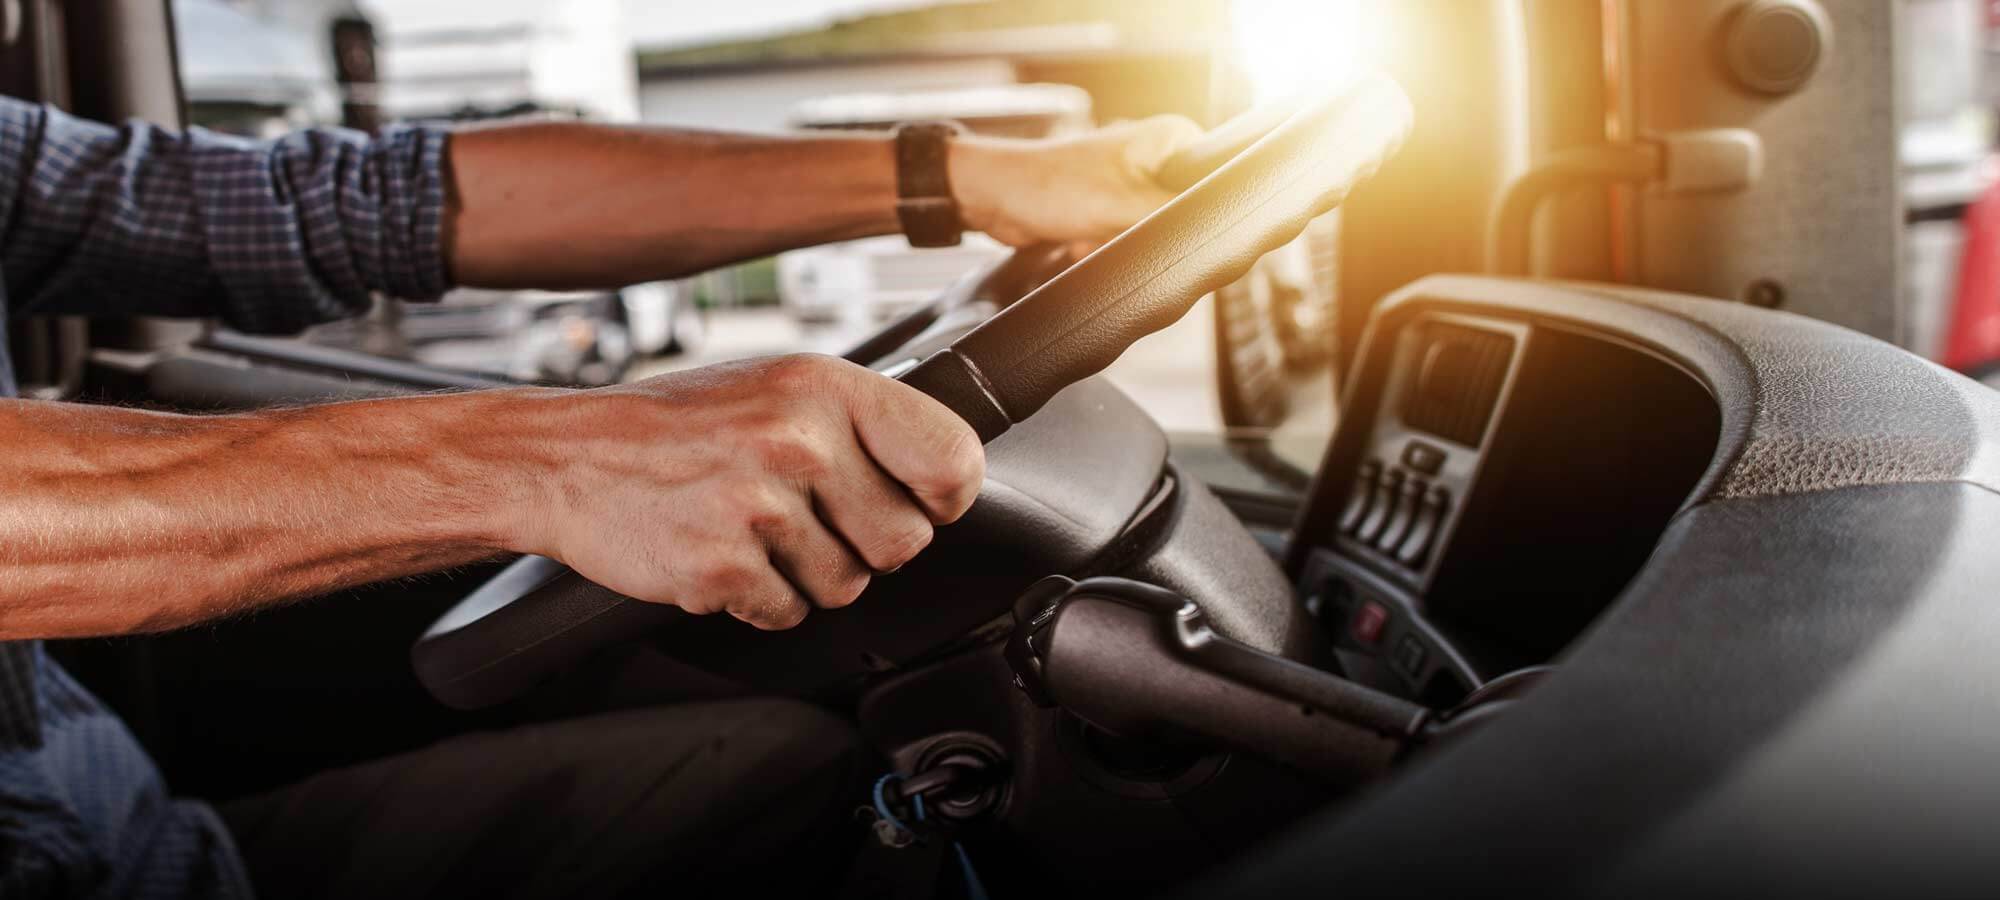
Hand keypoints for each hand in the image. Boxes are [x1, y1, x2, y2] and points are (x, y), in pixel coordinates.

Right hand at [510, 354, 983, 629]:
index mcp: (825, 388)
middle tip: (812, 521)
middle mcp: (798, 441)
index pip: (950, 457)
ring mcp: (757, 506)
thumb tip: (943, 478)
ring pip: (845, 586)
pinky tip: (725, 556)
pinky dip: (760, 599)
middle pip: (904, 542)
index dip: (944, 496)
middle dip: (865, 546)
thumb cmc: (681, 424)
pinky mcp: (719, 567)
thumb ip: (860, 424)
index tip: (924, 503)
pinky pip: (786, 613)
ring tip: (755, 531)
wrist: (568, 456)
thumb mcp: (779, 386)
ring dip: (806, 575)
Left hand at [950, 115, 1201, 251]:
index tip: (1168, 225)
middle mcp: (1155, 154)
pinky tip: (1078, 239)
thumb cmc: (1050, 188)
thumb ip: (1177, 217)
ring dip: (1120, 242)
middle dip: (1147, 232)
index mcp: (1170, 137)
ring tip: (1091, 234)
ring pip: (1151, 230)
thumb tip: (1217, 229)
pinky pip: (1126, 237)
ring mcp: (1132, 180)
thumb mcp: (1125, 207)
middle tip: (1118, 230)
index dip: (1198, 210)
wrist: (995, 198)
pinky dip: (1104, 244)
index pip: (1215, 179)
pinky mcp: (1111, 205)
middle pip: (1181, 211)